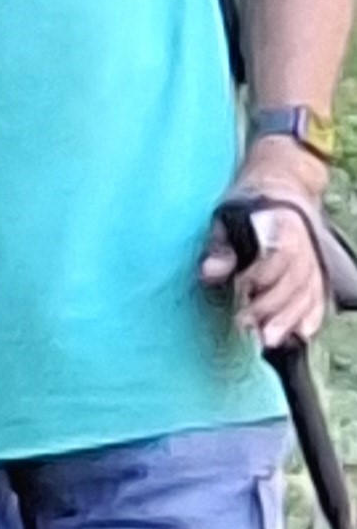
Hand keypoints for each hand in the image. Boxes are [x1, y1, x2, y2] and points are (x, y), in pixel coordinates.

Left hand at [204, 149, 332, 352]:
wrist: (282, 186)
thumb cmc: (247, 204)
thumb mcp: (225, 216)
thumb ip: (220, 247)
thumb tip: (210, 274)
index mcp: (284, 226)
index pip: (279, 257)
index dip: (261, 278)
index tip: (240, 294)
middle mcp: (305, 245)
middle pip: (295, 281)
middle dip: (273, 308)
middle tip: (250, 330)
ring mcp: (313, 261)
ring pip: (308, 293)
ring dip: (290, 319)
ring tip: (269, 341)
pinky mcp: (315, 273)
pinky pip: (319, 297)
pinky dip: (311, 317)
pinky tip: (300, 335)